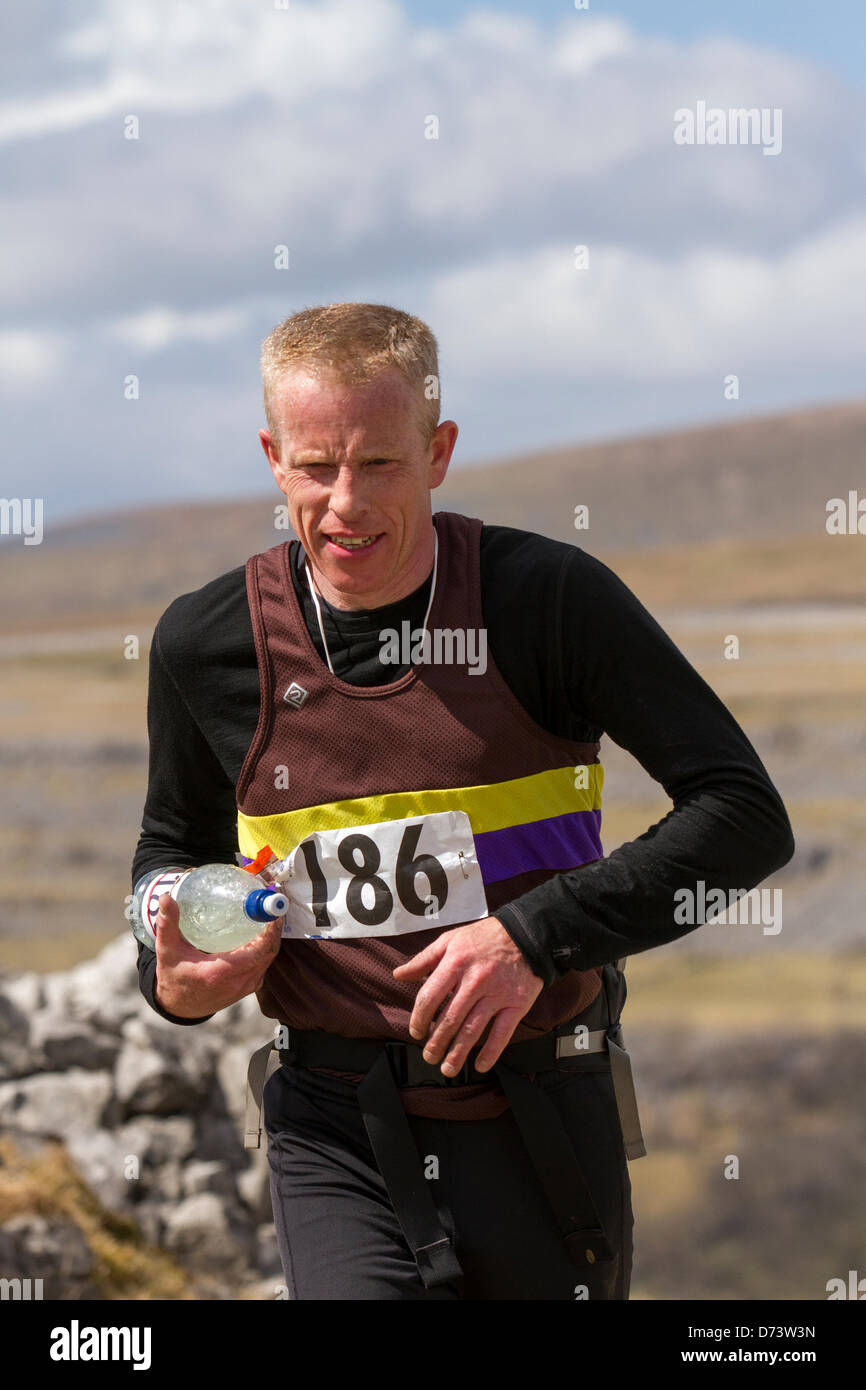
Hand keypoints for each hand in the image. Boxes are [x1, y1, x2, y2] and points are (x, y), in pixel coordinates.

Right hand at [152, 893, 282, 1017]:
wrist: (180, 1006)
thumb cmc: (174, 977)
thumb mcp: (168, 950)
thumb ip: (168, 924)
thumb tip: (165, 898)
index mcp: (219, 973)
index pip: (257, 953)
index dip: (269, 932)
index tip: (271, 911)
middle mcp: (237, 983)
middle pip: (267, 953)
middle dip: (273, 929)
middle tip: (269, 905)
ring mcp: (245, 987)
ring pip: (267, 959)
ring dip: (270, 938)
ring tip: (266, 914)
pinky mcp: (247, 988)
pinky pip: (263, 965)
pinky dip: (265, 949)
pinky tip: (260, 933)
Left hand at [392, 916, 543, 1076]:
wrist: (526, 934)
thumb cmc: (484, 937)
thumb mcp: (450, 940)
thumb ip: (423, 959)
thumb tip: (398, 975)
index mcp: (455, 964)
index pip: (429, 997)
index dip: (419, 1019)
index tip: (416, 1032)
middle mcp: (474, 980)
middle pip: (450, 1019)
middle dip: (436, 1043)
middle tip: (429, 1057)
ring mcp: (496, 994)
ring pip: (473, 1030)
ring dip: (457, 1053)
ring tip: (447, 1068)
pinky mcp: (516, 1004)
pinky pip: (502, 1033)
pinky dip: (491, 1052)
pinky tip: (480, 1065)